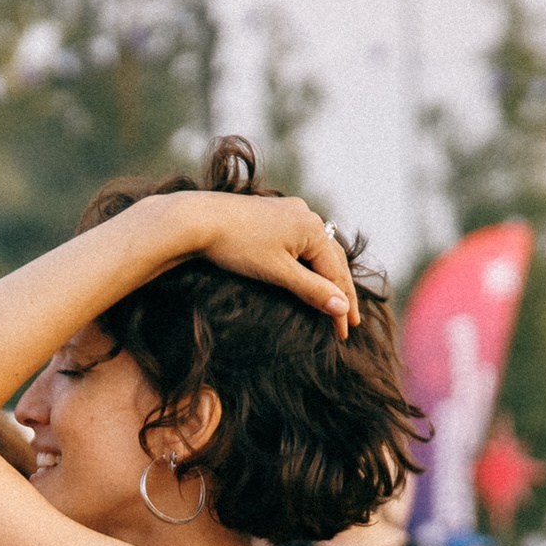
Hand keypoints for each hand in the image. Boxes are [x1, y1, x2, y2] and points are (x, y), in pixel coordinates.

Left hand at [151, 193, 359, 335]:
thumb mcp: (277, 273)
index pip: (336, 275)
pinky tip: (310, 272)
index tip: (344, 335)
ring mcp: (289, 211)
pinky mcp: (272, 214)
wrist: (196, 219)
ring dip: (327, 276)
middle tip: (349, 322)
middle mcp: (306, 215)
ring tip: (336, 300)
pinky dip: (309, 262)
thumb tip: (342, 308)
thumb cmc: (236, 247)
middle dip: (340, 292)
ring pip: (317, 250)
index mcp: (312, 228)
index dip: (342, 307)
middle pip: (332, 260)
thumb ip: (312, 290)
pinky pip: (301, 241)